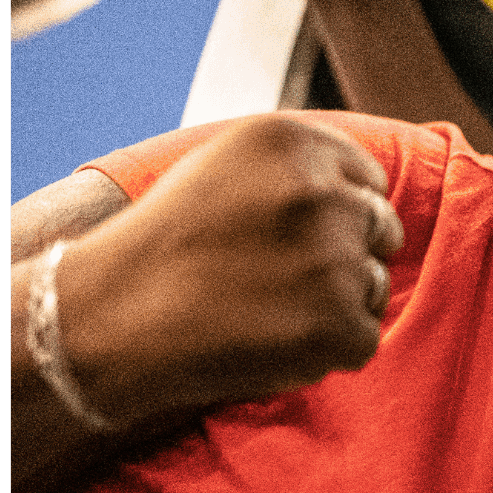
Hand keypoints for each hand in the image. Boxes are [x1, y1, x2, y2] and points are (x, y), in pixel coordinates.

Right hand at [59, 114, 400, 417]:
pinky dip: (327, 349)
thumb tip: (365, 191)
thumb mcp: (223, 167)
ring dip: (337, 302)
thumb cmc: (163, 246)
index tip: (299, 234)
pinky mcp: (339, 326)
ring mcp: (336, 263)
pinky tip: (271, 339)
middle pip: (381, 228)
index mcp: (293, 143)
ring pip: (374, 285)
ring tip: (266, 307)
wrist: (110, 318)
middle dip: (346, 253)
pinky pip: (362, 338)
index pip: (368, 178)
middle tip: (281, 276)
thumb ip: (297, 167)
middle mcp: (323, 194)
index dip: (340, 211)